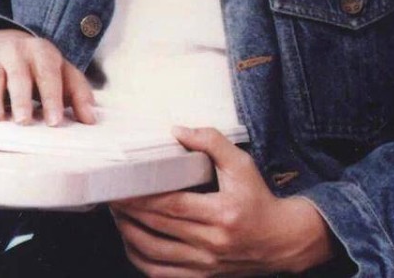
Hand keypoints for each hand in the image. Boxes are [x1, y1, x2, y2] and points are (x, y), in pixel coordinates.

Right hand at [0, 29, 94, 125]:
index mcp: (42, 52)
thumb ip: (77, 93)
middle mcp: (17, 52)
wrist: (2, 41)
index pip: (49, 74)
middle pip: (20, 75)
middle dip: (21, 98)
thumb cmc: (37, 65)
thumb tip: (91, 119)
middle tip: (24, 121)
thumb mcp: (60, 71)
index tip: (54, 121)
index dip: (52, 97)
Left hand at [110, 125, 335, 276]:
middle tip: (111, 195)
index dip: (143, 196)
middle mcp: (211, 243)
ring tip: (118, 215)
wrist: (281, 241)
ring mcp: (205, 265)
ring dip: (129, 234)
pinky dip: (140, 258)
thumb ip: (211, 142)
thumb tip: (178, 130)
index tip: (122, 185)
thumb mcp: (242, 163)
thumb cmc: (259, 198)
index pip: (172, 205)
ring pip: (154, 254)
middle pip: (158, 228)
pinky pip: (160, 273)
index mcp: (222, 213)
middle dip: (129, 211)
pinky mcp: (201, 277)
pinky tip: (131, 241)